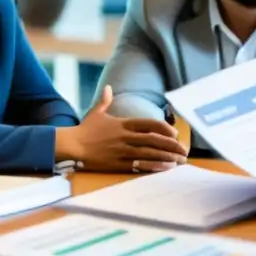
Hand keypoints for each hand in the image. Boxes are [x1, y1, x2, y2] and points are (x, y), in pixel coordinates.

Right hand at [56, 86, 188, 172]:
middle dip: (172, 145)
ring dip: (167, 157)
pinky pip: (139, 165)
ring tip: (180, 161)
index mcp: (123, 124)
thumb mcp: (95, 113)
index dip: (165, 128)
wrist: (71, 146)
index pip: (149, 124)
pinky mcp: (118, 164)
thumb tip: (108, 88)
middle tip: (184, 150)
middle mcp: (125, 137)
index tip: (175, 133)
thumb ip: (105, 100)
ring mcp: (122, 151)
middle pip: (154, 140)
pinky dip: (154, 166)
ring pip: (150, 153)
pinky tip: (165, 168)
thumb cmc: (84, 130)